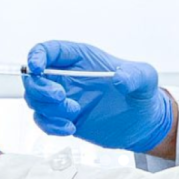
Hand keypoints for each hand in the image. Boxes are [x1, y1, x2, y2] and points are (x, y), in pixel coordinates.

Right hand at [23, 41, 172, 152]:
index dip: (37, 56)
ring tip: (74, 114)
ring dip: (49, 109)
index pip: (48, 50)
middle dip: (40, 88)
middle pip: (34, 77)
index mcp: (80, 57)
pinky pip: (43, 120)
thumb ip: (133, 75)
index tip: (37, 67)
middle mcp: (67, 76)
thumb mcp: (145, 78)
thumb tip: (119, 79)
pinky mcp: (63, 118)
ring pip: (35, 100)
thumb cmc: (141, 92)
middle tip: (61, 97)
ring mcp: (63, 97)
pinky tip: (70, 128)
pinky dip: (51, 126)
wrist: (142, 122)